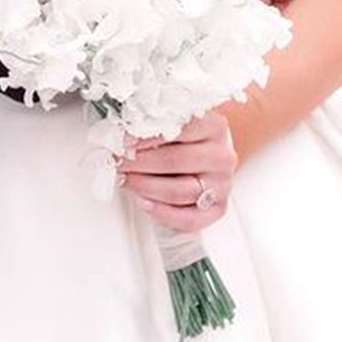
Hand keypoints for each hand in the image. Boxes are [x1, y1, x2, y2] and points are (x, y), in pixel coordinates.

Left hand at [118, 111, 236, 233]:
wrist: (209, 154)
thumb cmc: (186, 139)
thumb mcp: (175, 122)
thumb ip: (155, 125)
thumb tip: (124, 136)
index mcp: (215, 126)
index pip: (179, 129)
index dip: (148, 136)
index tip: (125, 141)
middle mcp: (221, 156)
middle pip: (176, 161)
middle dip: (140, 163)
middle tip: (119, 161)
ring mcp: (221, 184)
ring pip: (179, 191)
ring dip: (145, 187)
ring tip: (126, 180)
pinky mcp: (217, 208)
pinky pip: (189, 219)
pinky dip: (162, 213)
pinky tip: (144, 202)